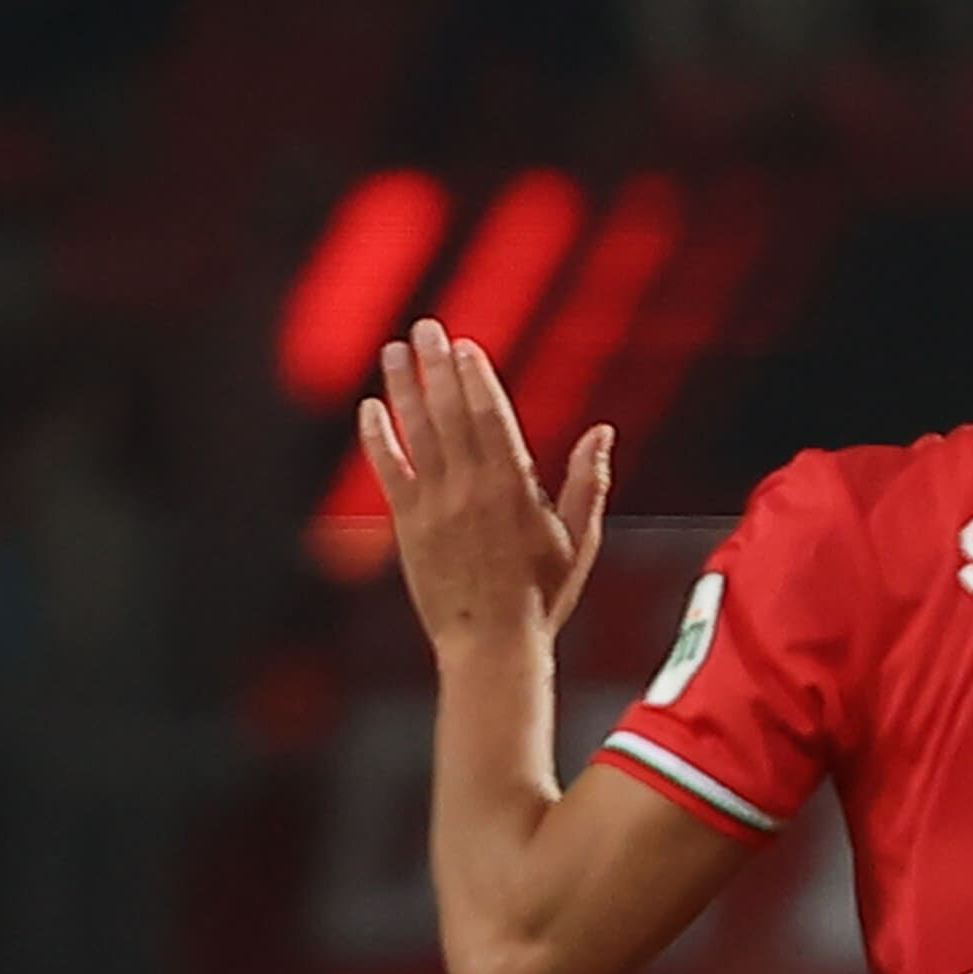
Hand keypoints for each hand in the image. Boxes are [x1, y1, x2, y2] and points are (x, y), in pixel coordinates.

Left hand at [363, 322, 609, 654]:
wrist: (494, 645)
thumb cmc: (543, 597)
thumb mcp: (579, 539)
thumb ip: (587, 481)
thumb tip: (602, 433)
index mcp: (514, 488)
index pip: (490, 417)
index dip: (475, 376)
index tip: (464, 345)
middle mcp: (471, 489)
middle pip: (449, 413)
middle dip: (435, 367)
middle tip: (424, 328)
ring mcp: (435, 506)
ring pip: (416, 433)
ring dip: (402, 388)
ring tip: (393, 352)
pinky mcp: (408, 526)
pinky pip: (388, 471)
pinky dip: (377, 438)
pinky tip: (370, 409)